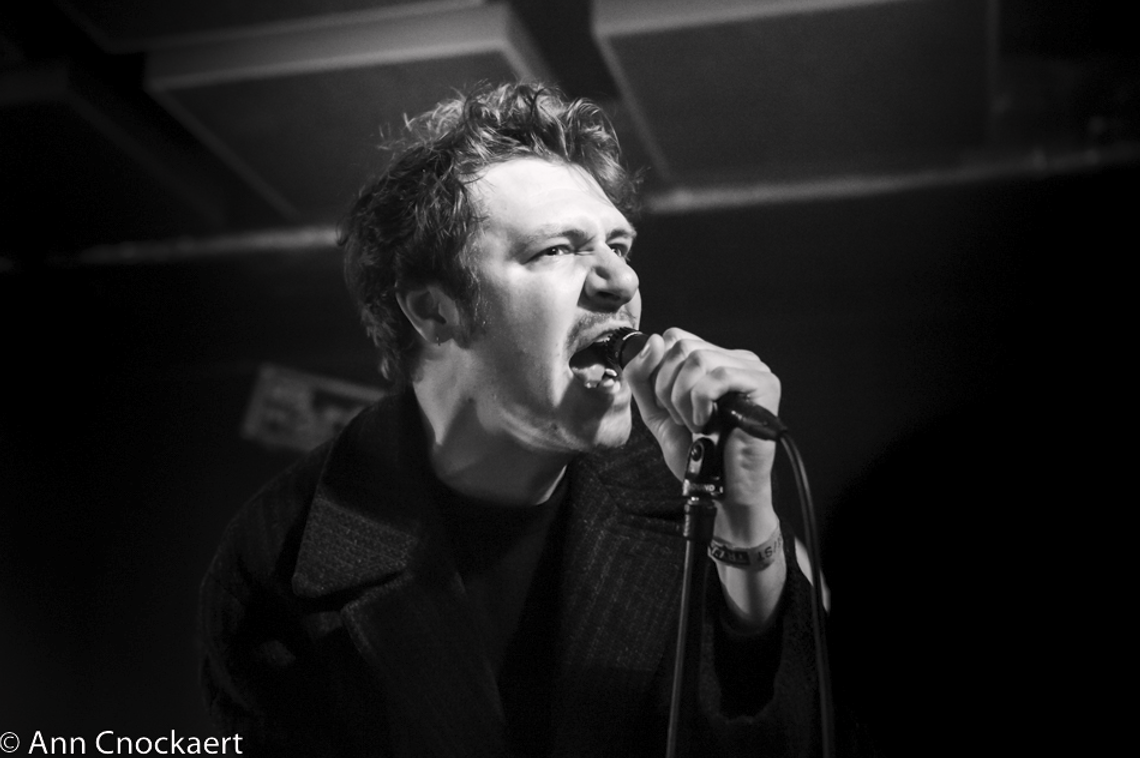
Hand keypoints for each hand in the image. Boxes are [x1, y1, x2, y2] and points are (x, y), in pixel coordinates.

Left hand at [622, 328, 780, 512]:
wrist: (721, 489)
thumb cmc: (696, 453)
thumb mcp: (656, 410)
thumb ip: (643, 377)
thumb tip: (652, 340)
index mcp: (713, 359)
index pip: (674, 337)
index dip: (658, 370)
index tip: (666, 405)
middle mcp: (735, 358)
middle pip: (682, 346)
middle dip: (667, 388)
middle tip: (682, 418)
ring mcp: (752, 369)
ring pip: (697, 359)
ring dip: (683, 399)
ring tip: (695, 423)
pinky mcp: (764, 384)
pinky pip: (719, 376)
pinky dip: (701, 403)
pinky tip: (707, 422)